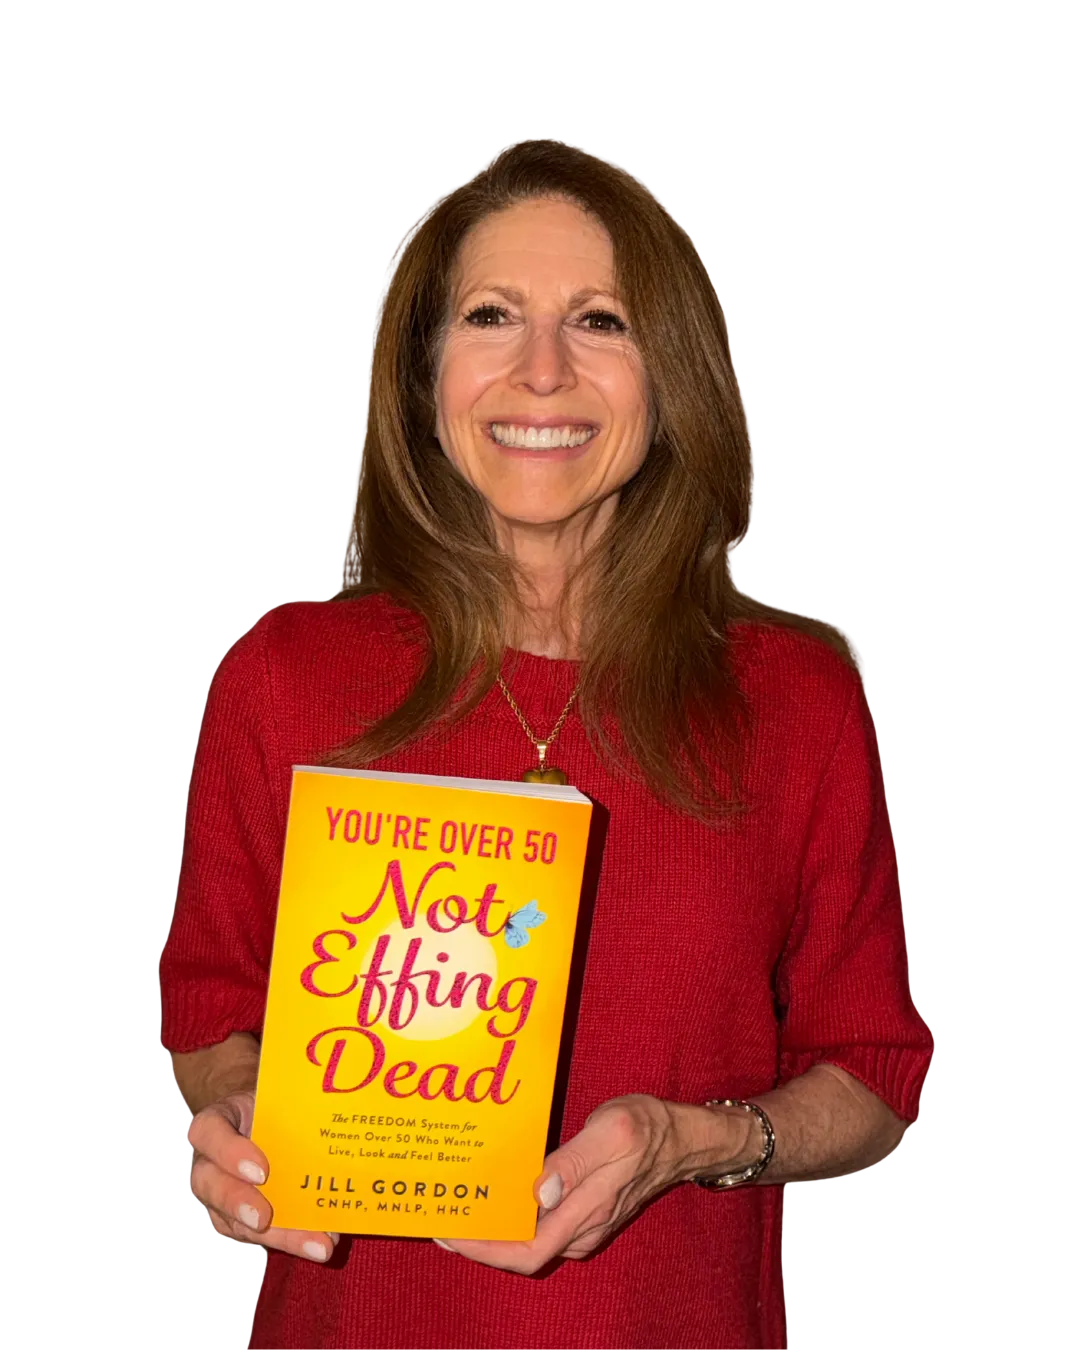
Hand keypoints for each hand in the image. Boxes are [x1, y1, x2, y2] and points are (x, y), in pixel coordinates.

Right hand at [187, 1090, 338, 1263]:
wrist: (261, 1118)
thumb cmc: (268, 1106)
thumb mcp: (273, 1096)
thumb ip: (290, 1103)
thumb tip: (337, 1108)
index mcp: (215, 1122)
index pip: (208, 1132)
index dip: (230, 1153)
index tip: (261, 1170)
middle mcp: (209, 1162)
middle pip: (210, 1185)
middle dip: (239, 1204)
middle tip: (265, 1218)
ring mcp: (219, 1195)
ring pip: (235, 1221)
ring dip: (279, 1236)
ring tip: (318, 1244)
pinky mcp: (237, 1220)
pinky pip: (258, 1235)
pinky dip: (292, 1239)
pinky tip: (321, 1242)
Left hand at [433, 1094, 705, 1273]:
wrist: (682, 1138)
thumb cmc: (647, 1127)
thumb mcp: (611, 1130)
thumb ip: (574, 1162)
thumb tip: (539, 1193)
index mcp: (586, 1211)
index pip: (526, 1251)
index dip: (484, 1250)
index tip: (450, 1233)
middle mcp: (582, 1228)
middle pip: (521, 1252)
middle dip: (478, 1241)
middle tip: (442, 1216)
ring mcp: (585, 1224)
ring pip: (530, 1241)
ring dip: (494, 1229)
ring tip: (460, 1203)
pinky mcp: (586, 1213)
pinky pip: (542, 1226)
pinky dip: (514, 1216)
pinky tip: (497, 1192)